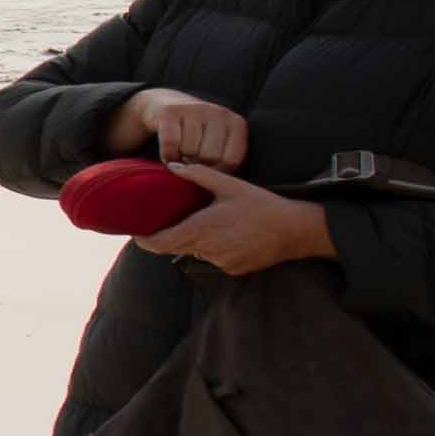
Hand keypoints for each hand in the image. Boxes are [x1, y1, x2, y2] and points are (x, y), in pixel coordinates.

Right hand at [113, 88, 248, 168]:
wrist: (167, 104)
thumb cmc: (197, 134)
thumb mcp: (219, 143)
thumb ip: (225, 161)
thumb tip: (220, 184)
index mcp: (236, 123)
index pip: (231, 161)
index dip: (216, 171)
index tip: (207, 167)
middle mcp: (219, 112)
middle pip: (210, 156)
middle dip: (197, 163)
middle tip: (191, 159)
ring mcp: (195, 109)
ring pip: (189, 150)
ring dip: (181, 158)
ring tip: (181, 152)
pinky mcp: (171, 111)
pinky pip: (170, 144)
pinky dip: (167, 154)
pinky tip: (169, 151)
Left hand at [139, 163, 333, 275]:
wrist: (297, 230)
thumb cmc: (263, 205)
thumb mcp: (231, 185)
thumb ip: (199, 175)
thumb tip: (173, 166)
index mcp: (201, 230)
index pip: (159, 244)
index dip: (144, 240)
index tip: (137, 232)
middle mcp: (207, 251)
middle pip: (176, 247)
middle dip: (171, 235)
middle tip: (170, 219)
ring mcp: (221, 263)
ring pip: (197, 252)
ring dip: (198, 239)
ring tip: (212, 221)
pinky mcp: (235, 270)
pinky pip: (216, 258)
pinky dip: (216, 247)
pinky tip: (231, 233)